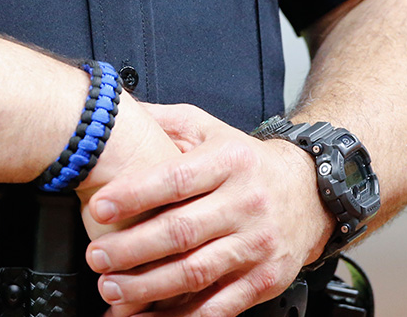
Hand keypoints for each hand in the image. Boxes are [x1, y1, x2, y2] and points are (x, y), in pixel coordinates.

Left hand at [82, 103, 334, 316]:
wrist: (311, 193)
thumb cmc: (247, 162)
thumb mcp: (209, 129)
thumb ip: (163, 121)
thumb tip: (111, 108)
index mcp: (229, 162)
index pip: (176, 180)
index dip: (134, 195)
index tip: (99, 207)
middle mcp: (246, 203)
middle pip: (181, 231)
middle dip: (132, 248)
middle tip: (96, 257)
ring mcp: (256, 245)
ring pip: (196, 272)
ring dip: (148, 287)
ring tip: (112, 290)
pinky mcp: (264, 280)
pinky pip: (218, 306)